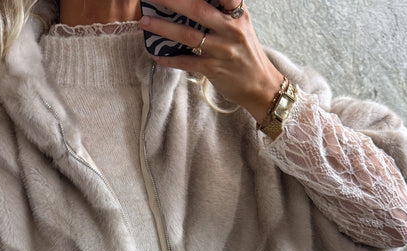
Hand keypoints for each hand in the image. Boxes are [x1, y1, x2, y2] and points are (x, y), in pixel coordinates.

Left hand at [139, 0, 283, 123]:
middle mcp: (231, 29)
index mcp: (237, 15)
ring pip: (188, 36)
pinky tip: (156, 55)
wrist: (261, 86)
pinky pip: (186, 62)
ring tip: (145, 22)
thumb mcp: (241, 27)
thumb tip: (192, 6)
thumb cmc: (247, 55)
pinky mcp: (214, 70)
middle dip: (172, 1)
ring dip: (163, 28)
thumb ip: (223, 13)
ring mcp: (222, 50)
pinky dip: (170, 59)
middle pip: (197, 9)